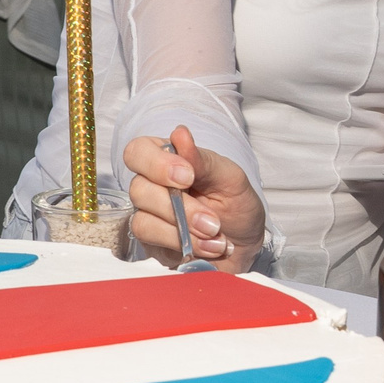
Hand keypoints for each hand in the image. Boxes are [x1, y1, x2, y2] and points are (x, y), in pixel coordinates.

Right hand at [126, 125, 264, 269]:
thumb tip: (180, 134)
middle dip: (180, 207)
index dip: (156, 164)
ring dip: (184, 231)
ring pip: (143, 222)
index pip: (138, 151)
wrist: (245, 245)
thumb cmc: (236, 205)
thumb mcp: (230, 179)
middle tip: (213, 219)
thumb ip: (203, 160)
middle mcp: (151, 187)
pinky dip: (186, 246)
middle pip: (138, 189)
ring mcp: (149, 218)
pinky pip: (154, 246)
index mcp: (167, 161)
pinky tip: (211, 248)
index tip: (189, 177)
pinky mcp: (152, 246)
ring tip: (216, 235)